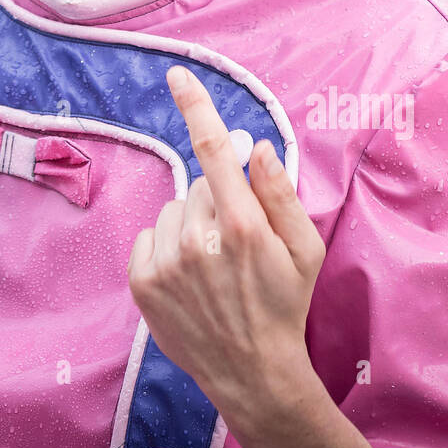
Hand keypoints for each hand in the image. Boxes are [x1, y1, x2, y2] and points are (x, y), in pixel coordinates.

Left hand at [127, 65, 325, 428]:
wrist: (252, 372)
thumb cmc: (284, 304)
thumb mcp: (305, 250)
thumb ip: (280, 194)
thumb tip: (255, 146)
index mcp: (242, 225)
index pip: (213, 152)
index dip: (196, 107)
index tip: (177, 75)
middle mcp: (198, 239)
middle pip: (200, 185)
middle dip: (217, 199)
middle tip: (236, 241)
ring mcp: (166, 262)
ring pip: (174, 210)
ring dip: (191, 224)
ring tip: (213, 264)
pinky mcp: (143, 281)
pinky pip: (150, 235)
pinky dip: (167, 246)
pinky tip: (189, 276)